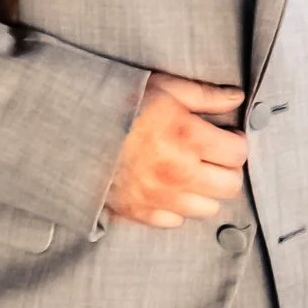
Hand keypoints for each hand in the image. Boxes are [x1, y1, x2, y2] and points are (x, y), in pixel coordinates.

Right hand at [103, 74, 249, 229]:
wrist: (70, 127)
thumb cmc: (117, 102)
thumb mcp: (163, 86)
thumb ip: (204, 95)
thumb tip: (236, 98)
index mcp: (187, 136)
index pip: (237, 154)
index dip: (236, 143)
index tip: (226, 138)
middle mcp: (177, 172)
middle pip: (229, 186)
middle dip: (227, 169)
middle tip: (213, 157)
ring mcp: (157, 196)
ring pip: (206, 208)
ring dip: (204, 191)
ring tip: (190, 173)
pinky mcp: (137, 211)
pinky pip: (174, 220)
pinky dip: (176, 207)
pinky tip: (167, 188)